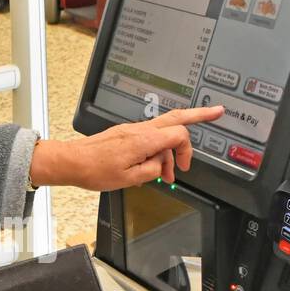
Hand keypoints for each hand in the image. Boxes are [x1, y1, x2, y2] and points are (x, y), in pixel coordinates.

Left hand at [30, 105, 225, 190]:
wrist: (72, 162)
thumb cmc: (94, 170)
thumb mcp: (129, 179)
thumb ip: (152, 171)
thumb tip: (161, 165)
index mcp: (144, 140)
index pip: (178, 135)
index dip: (186, 151)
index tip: (184, 167)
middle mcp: (140, 130)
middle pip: (177, 117)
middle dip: (199, 114)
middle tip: (217, 111)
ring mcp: (133, 129)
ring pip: (163, 131)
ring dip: (170, 150)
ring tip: (168, 174)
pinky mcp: (126, 133)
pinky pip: (149, 138)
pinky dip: (156, 150)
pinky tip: (151, 167)